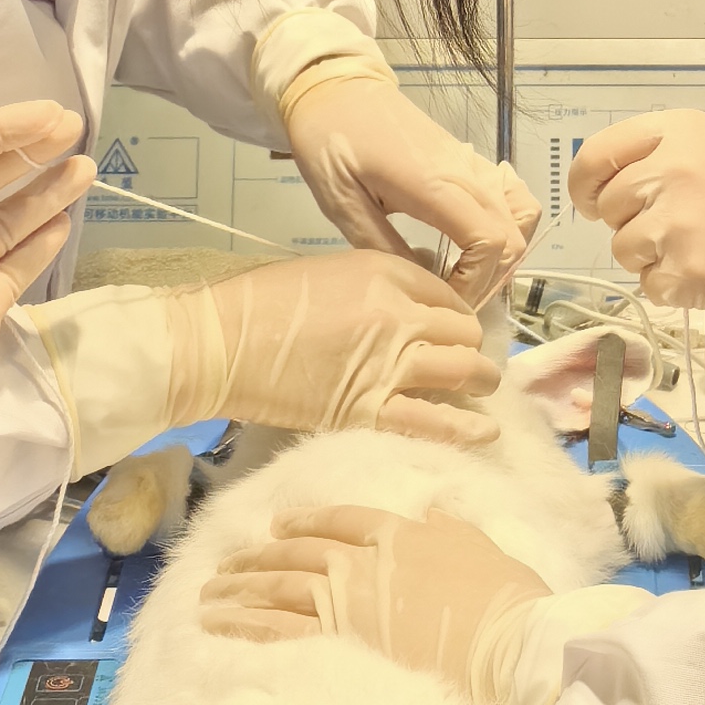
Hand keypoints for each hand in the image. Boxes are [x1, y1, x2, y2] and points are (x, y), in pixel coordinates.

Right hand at [188, 250, 502, 447]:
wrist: (220, 344)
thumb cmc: (261, 303)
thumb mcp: (329, 272)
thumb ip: (376, 286)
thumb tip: (409, 308)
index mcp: (384, 273)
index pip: (446, 292)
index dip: (453, 313)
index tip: (450, 328)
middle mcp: (398, 315)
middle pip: (462, 331)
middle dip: (470, 346)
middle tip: (466, 360)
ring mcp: (389, 365)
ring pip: (463, 372)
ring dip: (479, 381)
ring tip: (481, 390)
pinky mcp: (370, 411)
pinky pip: (435, 423)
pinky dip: (466, 429)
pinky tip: (485, 432)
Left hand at [202, 503, 545, 692]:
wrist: (508, 646)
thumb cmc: (505, 599)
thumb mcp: (482, 549)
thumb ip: (450, 529)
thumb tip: (432, 513)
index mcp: (399, 534)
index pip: (342, 520)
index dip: (307, 520)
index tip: (279, 524)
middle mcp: (362, 562)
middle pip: (298, 552)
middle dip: (259, 557)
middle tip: (229, 564)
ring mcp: (344, 601)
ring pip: (278, 587)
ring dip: (241, 588)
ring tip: (211, 593)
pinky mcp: (336, 640)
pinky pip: (276, 628)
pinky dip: (244, 623)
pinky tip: (219, 623)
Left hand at [282, 75, 539, 298]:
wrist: (336, 89)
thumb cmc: (331, 143)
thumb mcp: (343, 204)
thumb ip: (385, 249)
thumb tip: (422, 286)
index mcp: (433, 184)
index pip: (489, 241)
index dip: (476, 283)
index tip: (446, 301)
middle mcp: (465, 172)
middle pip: (512, 236)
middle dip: (491, 278)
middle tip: (454, 298)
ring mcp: (473, 163)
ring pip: (523, 214)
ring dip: (507, 251)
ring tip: (471, 273)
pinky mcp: (471, 159)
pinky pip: (513, 193)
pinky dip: (510, 223)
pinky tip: (479, 240)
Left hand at [570, 110, 704, 314]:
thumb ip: (665, 156)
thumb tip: (611, 184)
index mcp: (676, 132)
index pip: (596, 156)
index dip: (584, 184)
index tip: (590, 202)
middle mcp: (669, 170)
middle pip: (607, 207)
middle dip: (631, 223)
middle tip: (677, 229)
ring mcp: (674, 222)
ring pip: (623, 249)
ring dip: (651, 257)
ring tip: (702, 249)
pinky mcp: (684, 271)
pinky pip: (650, 284)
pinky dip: (674, 287)